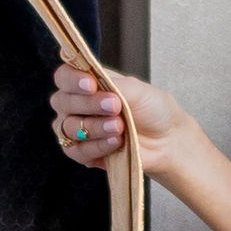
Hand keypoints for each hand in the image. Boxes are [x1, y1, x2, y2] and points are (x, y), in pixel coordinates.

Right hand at [51, 60, 195, 187]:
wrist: (168, 140)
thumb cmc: (153, 110)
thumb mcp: (138, 90)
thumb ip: (113, 84)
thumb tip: (93, 83)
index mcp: (88, 84)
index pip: (64, 77)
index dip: (71, 80)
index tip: (90, 84)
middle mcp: (79, 105)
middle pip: (62, 102)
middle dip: (88, 104)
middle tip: (115, 106)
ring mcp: (79, 130)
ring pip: (67, 127)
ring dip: (94, 127)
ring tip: (119, 127)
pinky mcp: (84, 153)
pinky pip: (76, 151)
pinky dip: (96, 146)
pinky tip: (115, 142)